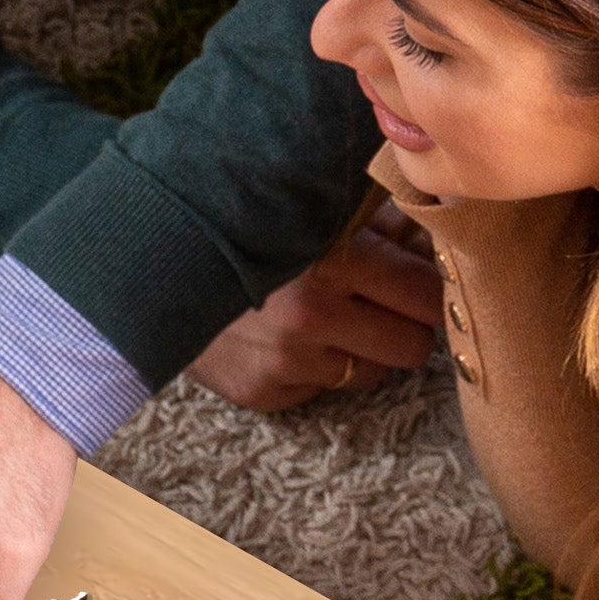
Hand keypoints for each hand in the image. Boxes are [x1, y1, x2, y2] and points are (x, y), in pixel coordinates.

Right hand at [186, 211, 443, 411]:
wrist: (155, 261)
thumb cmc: (250, 226)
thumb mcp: (317, 208)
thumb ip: (383, 222)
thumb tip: (443, 235)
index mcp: (336, 256)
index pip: (428, 296)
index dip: (429, 289)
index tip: (417, 281)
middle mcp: (313, 313)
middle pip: (414, 345)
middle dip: (405, 324)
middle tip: (382, 304)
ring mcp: (287, 359)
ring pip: (374, 374)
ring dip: (362, 350)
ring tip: (330, 317)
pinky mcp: (264, 391)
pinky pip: (325, 391)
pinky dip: (318, 368)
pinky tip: (289, 337)